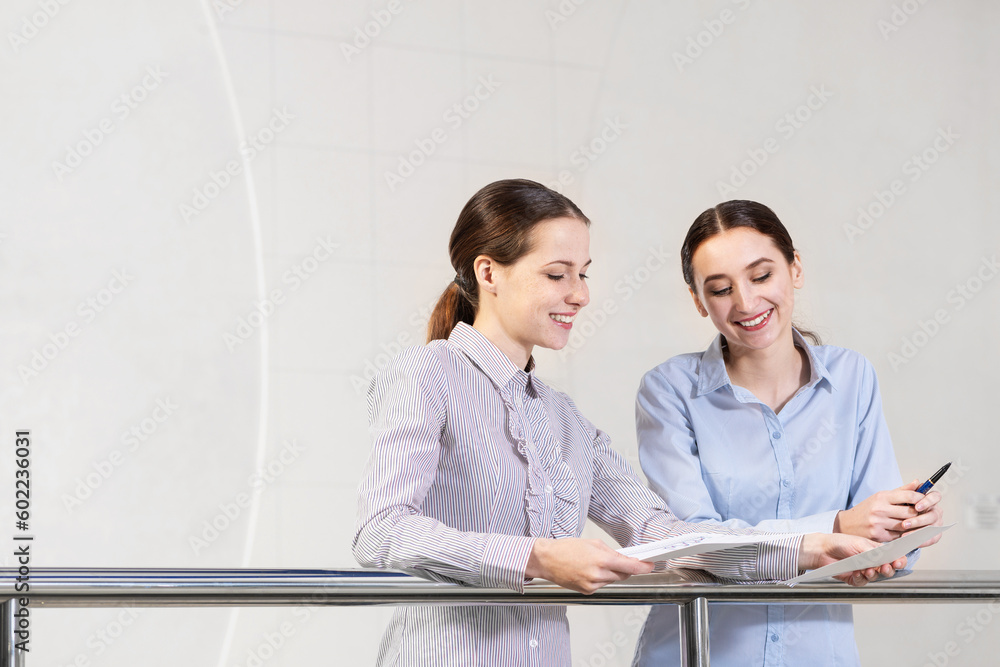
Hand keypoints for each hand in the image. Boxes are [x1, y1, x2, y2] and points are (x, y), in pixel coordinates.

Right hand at [525, 538, 653, 593]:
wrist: (547, 560)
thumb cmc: (566, 549)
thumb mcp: (592, 544)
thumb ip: (611, 552)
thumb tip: (624, 558)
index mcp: (601, 560)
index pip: (630, 566)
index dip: (643, 567)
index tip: (650, 565)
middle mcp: (598, 574)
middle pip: (623, 574)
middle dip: (625, 568)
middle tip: (621, 560)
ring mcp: (592, 585)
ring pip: (612, 580)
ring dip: (611, 573)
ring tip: (596, 563)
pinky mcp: (587, 591)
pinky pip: (602, 585)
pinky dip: (601, 578)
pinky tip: (589, 570)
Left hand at [799, 533, 906, 586]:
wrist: (822, 550)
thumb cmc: (840, 542)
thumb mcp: (859, 543)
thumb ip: (873, 552)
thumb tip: (885, 558)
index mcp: (876, 551)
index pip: (893, 558)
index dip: (899, 561)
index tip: (898, 562)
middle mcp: (872, 562)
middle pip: (888, 570)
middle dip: (888, 570)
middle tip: (885, 567)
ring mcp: (864, 571)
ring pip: (876, 577)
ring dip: (873, 574)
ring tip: (867, 569)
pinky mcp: (855, 579)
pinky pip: (862, 582)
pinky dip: (860, 578)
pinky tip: (856, 573)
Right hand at [834, 481, 941, 542]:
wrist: (847, 524)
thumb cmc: (867, 509)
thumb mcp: (881, 496)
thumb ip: (902, 491)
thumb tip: (919, 482)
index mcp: (882, 497)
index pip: (909, 496)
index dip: (920, 499)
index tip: (924, 501)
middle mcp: (880, 509)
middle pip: (910, 513)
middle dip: (919, 514)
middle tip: (925, 514)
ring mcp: (879, 523)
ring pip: (906, 526)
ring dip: (914, 526)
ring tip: (917, 523)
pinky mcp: (879, 536)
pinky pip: (899, 536)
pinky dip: (905, 535)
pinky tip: (907, 532)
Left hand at [902, 480, 944, 546]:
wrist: (894, 523)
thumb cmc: (898, 508)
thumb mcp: (899, 499)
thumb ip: (907, 491)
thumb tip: (916, 481)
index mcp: (929, 500)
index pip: (935, 497)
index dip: (928, 501)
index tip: (916, 506)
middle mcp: (935, 512)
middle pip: (933, 515)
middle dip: (918, 520)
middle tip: (904, 524)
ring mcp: (936, 524)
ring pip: (930, 528)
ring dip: (916, 532)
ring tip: (903, 535)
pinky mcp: (934, 536)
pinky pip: (929, 539)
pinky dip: (918, 541)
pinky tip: (908, 541)